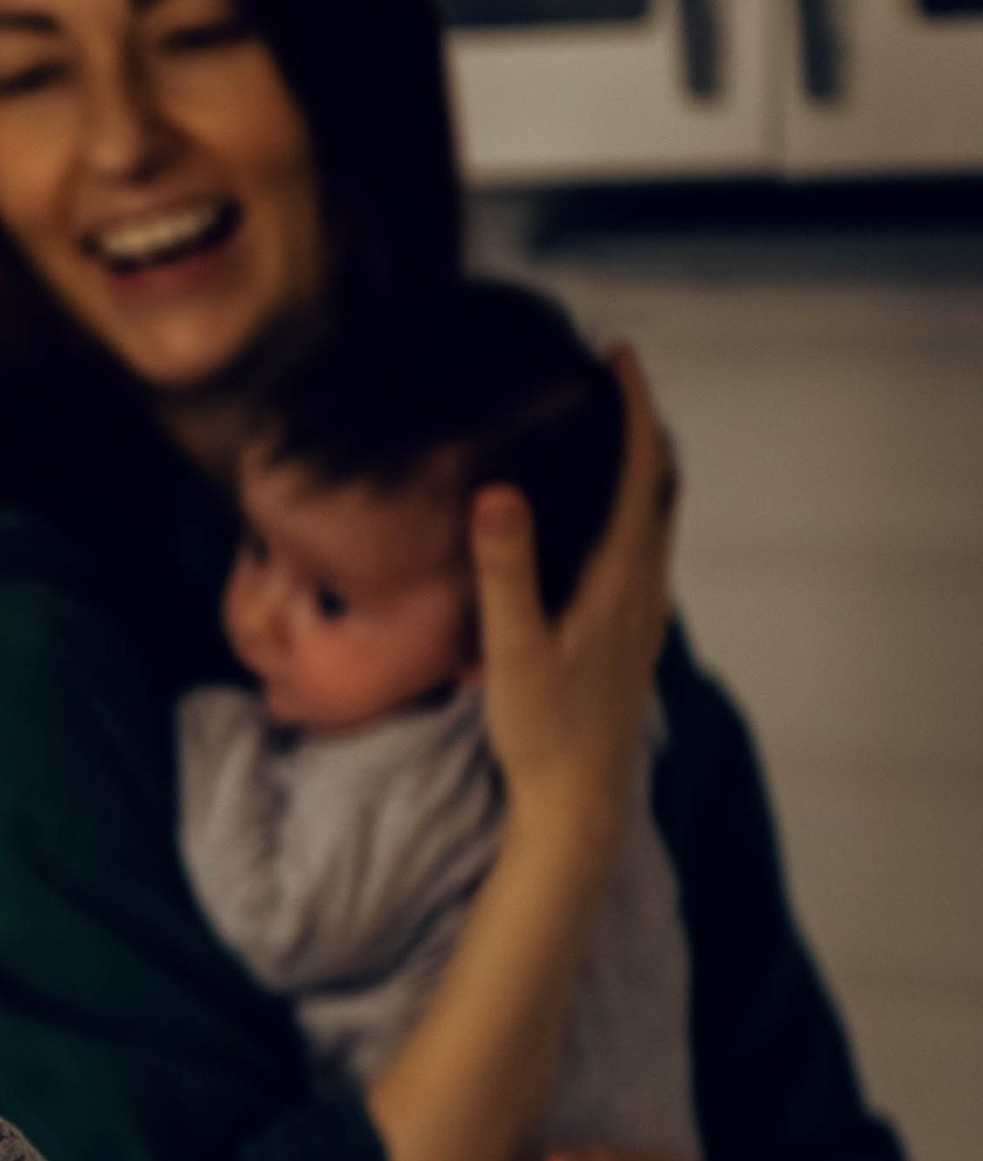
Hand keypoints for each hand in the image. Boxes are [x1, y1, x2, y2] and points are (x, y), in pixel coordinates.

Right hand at [475, 346, 675, 861]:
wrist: (579, 805)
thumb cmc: (543, 733)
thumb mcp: (512, 652)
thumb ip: (506, 571)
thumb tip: (498, 494)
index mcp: (622, 580)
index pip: (642, 472)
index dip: (634, 409)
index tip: (618, 356)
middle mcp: (645, 589)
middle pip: (662, 487)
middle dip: (640, 427)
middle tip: (612, 381)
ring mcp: (644, 615)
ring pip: (657, 520)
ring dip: (639, 470)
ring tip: (606, 436)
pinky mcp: (631, 638)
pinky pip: (643, 553)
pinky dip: (631, 513)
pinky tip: (601, 524)